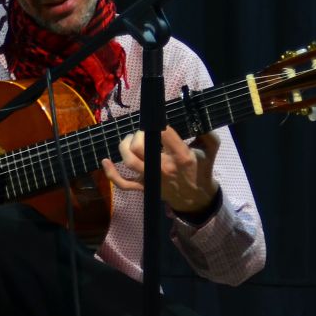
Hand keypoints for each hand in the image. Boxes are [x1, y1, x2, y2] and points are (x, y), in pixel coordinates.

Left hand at [104, 127, 219, 214]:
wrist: (196, 197)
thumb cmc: (202, 169)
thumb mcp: (210, 149)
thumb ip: (207, 132)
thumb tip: (196, 118)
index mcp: (181, 156)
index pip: (163, 135)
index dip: (156, 123)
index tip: (156, 120)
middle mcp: (164, 167)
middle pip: (141, 147)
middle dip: (138, 134)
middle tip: (143, 131)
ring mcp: (151, 179)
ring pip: (130, 161)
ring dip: (124, 147)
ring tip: (129, 139)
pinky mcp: (144, 187)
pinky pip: (123, 184)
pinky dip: (111, 174)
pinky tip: (106, 161)